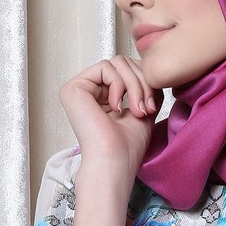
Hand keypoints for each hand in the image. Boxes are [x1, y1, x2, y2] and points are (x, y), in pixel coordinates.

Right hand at [58, 55, 162, 172]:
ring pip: (116, 63)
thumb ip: (145, 86)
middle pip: (123, 63)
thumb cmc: (127, 147)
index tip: (151, 107)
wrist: (115, 162)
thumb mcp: (144, 108)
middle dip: (142, 83)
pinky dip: (120, 85)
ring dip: (134, 85)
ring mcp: (79, 89)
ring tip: (136, 109)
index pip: (127, 70)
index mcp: (103, 97)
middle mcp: (89, 92)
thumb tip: (152, 70)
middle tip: (145, 108)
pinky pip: (105, 67)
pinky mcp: (73, 88)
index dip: (145, 82)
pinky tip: (116, 108)